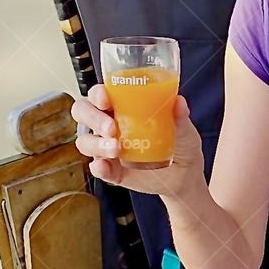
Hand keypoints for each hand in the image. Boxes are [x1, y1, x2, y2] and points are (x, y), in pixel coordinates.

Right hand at [70, 83, 205, 198]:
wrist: (185, 175)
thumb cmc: (180, 142)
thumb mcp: (183, 127)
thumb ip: (180, 115)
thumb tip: (179, 102)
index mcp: (122, 106)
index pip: (99, 94)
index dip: (97, 93)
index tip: (105, 98)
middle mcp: (109, 124)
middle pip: (83, 112)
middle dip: (92, 118)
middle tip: (111, 128)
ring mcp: (107, 148)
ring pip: (85, 141)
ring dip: (96, 144)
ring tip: (116, 149)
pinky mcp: (112, 170)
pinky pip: (97, 168)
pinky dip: (98, 167)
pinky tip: (105, 166)